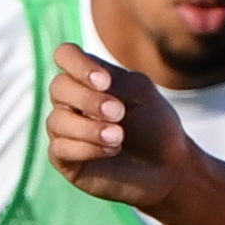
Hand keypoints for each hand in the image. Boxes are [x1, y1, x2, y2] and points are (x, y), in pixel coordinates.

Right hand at [42, 44, 189, 205]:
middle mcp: (72, 101)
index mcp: (89, 77)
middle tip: (119, 113)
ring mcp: (65, 130)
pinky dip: (86, 148)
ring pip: (57, 120)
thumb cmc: (154, 125)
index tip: (106, 82)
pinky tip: (110, 151)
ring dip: (90, 128)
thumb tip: (79, 84)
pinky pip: (59, 148)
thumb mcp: (139, 92)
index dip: (78, 65)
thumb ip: (112, 79)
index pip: (65, 56)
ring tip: (119, 138)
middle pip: (58, 87)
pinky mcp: (64, 159)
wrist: (166, 168)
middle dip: (90, 100)